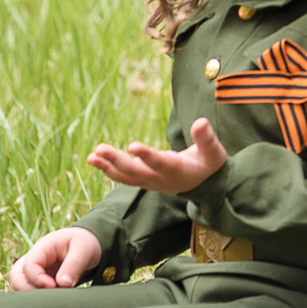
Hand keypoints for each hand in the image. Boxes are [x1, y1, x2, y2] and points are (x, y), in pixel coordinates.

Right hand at [9, 226, 102, 290]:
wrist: (91, 245)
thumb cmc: (87, 243)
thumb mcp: (84, 250)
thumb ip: (74, 265)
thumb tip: (63, 284)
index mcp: (44, 247)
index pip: (29, 265)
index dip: (38, 279)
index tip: (55, 286)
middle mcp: (35, 258)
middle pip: (16, 276)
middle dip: (27, 290)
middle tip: (48, 297)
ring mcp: (36, 270)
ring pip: (19, 285)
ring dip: (31, 296)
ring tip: (52, 298)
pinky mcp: (40, 280)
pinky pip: (29, 291)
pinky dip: (37, 298)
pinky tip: (53, 301)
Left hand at [89, 115, 228, 194]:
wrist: (205, 185)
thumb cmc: (210, 163)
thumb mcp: (214, 152)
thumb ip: (207, 138)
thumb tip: (200, 122)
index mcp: (178, 170)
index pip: (160, 163)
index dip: (147, 155)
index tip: (132, 145)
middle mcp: (160, 179)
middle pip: (136, 172)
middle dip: (117, 160)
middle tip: (99, 149)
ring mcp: (150, 181)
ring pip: (126, 176)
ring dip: (108, 167)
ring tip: (91, 156)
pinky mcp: (144, 180)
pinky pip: (124, 177)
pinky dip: (108, 169)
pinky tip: (94, 159)